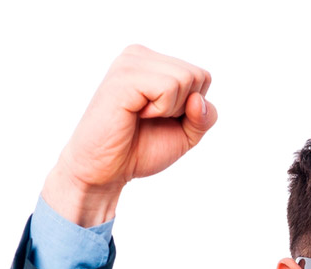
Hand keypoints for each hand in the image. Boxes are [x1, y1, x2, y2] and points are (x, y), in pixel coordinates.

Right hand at [42, 44, 215, 225]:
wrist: (106, 170)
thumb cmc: (140, 150)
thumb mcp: (185, 135)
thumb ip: (204, 117)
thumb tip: (198, 100)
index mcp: (153, 63)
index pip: (202, 76)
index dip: (192, 109)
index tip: (162, 119)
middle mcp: (140, 55)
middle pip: (197, 76)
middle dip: (184, 110)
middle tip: (151, 119)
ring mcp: (130, 62)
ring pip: (185, 79)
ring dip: (171, 110)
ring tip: (142, 117)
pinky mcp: (125, 77)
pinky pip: (168, 87)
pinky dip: (161, 110)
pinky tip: (137, 115)